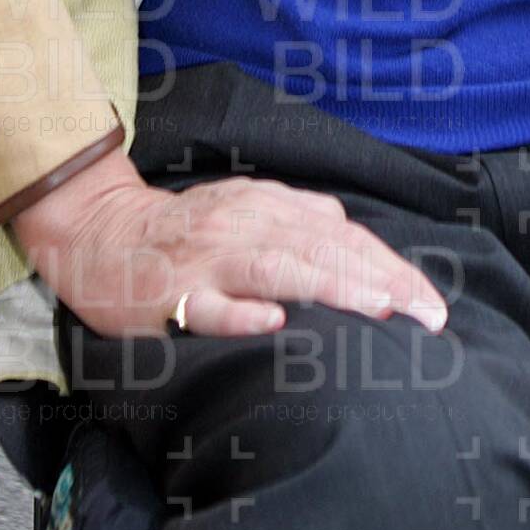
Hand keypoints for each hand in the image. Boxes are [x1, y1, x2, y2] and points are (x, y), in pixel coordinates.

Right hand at [12, 146, 449, 338]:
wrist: (98, 234)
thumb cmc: (181, 232)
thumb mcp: (244, 209)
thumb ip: (296, 220)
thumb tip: (351, 234)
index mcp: (265, 208)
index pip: (341, 236)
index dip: (389, 266)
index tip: (432, 304)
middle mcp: (243, 226)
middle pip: (321, 249)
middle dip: (380, 280)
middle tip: (427, 315)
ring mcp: (207, 260)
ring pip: (276, 269)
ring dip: (331, 286)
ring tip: (377, 308)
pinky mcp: (170, 295)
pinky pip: (209, 305)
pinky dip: (243, 312)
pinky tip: (276, 321)